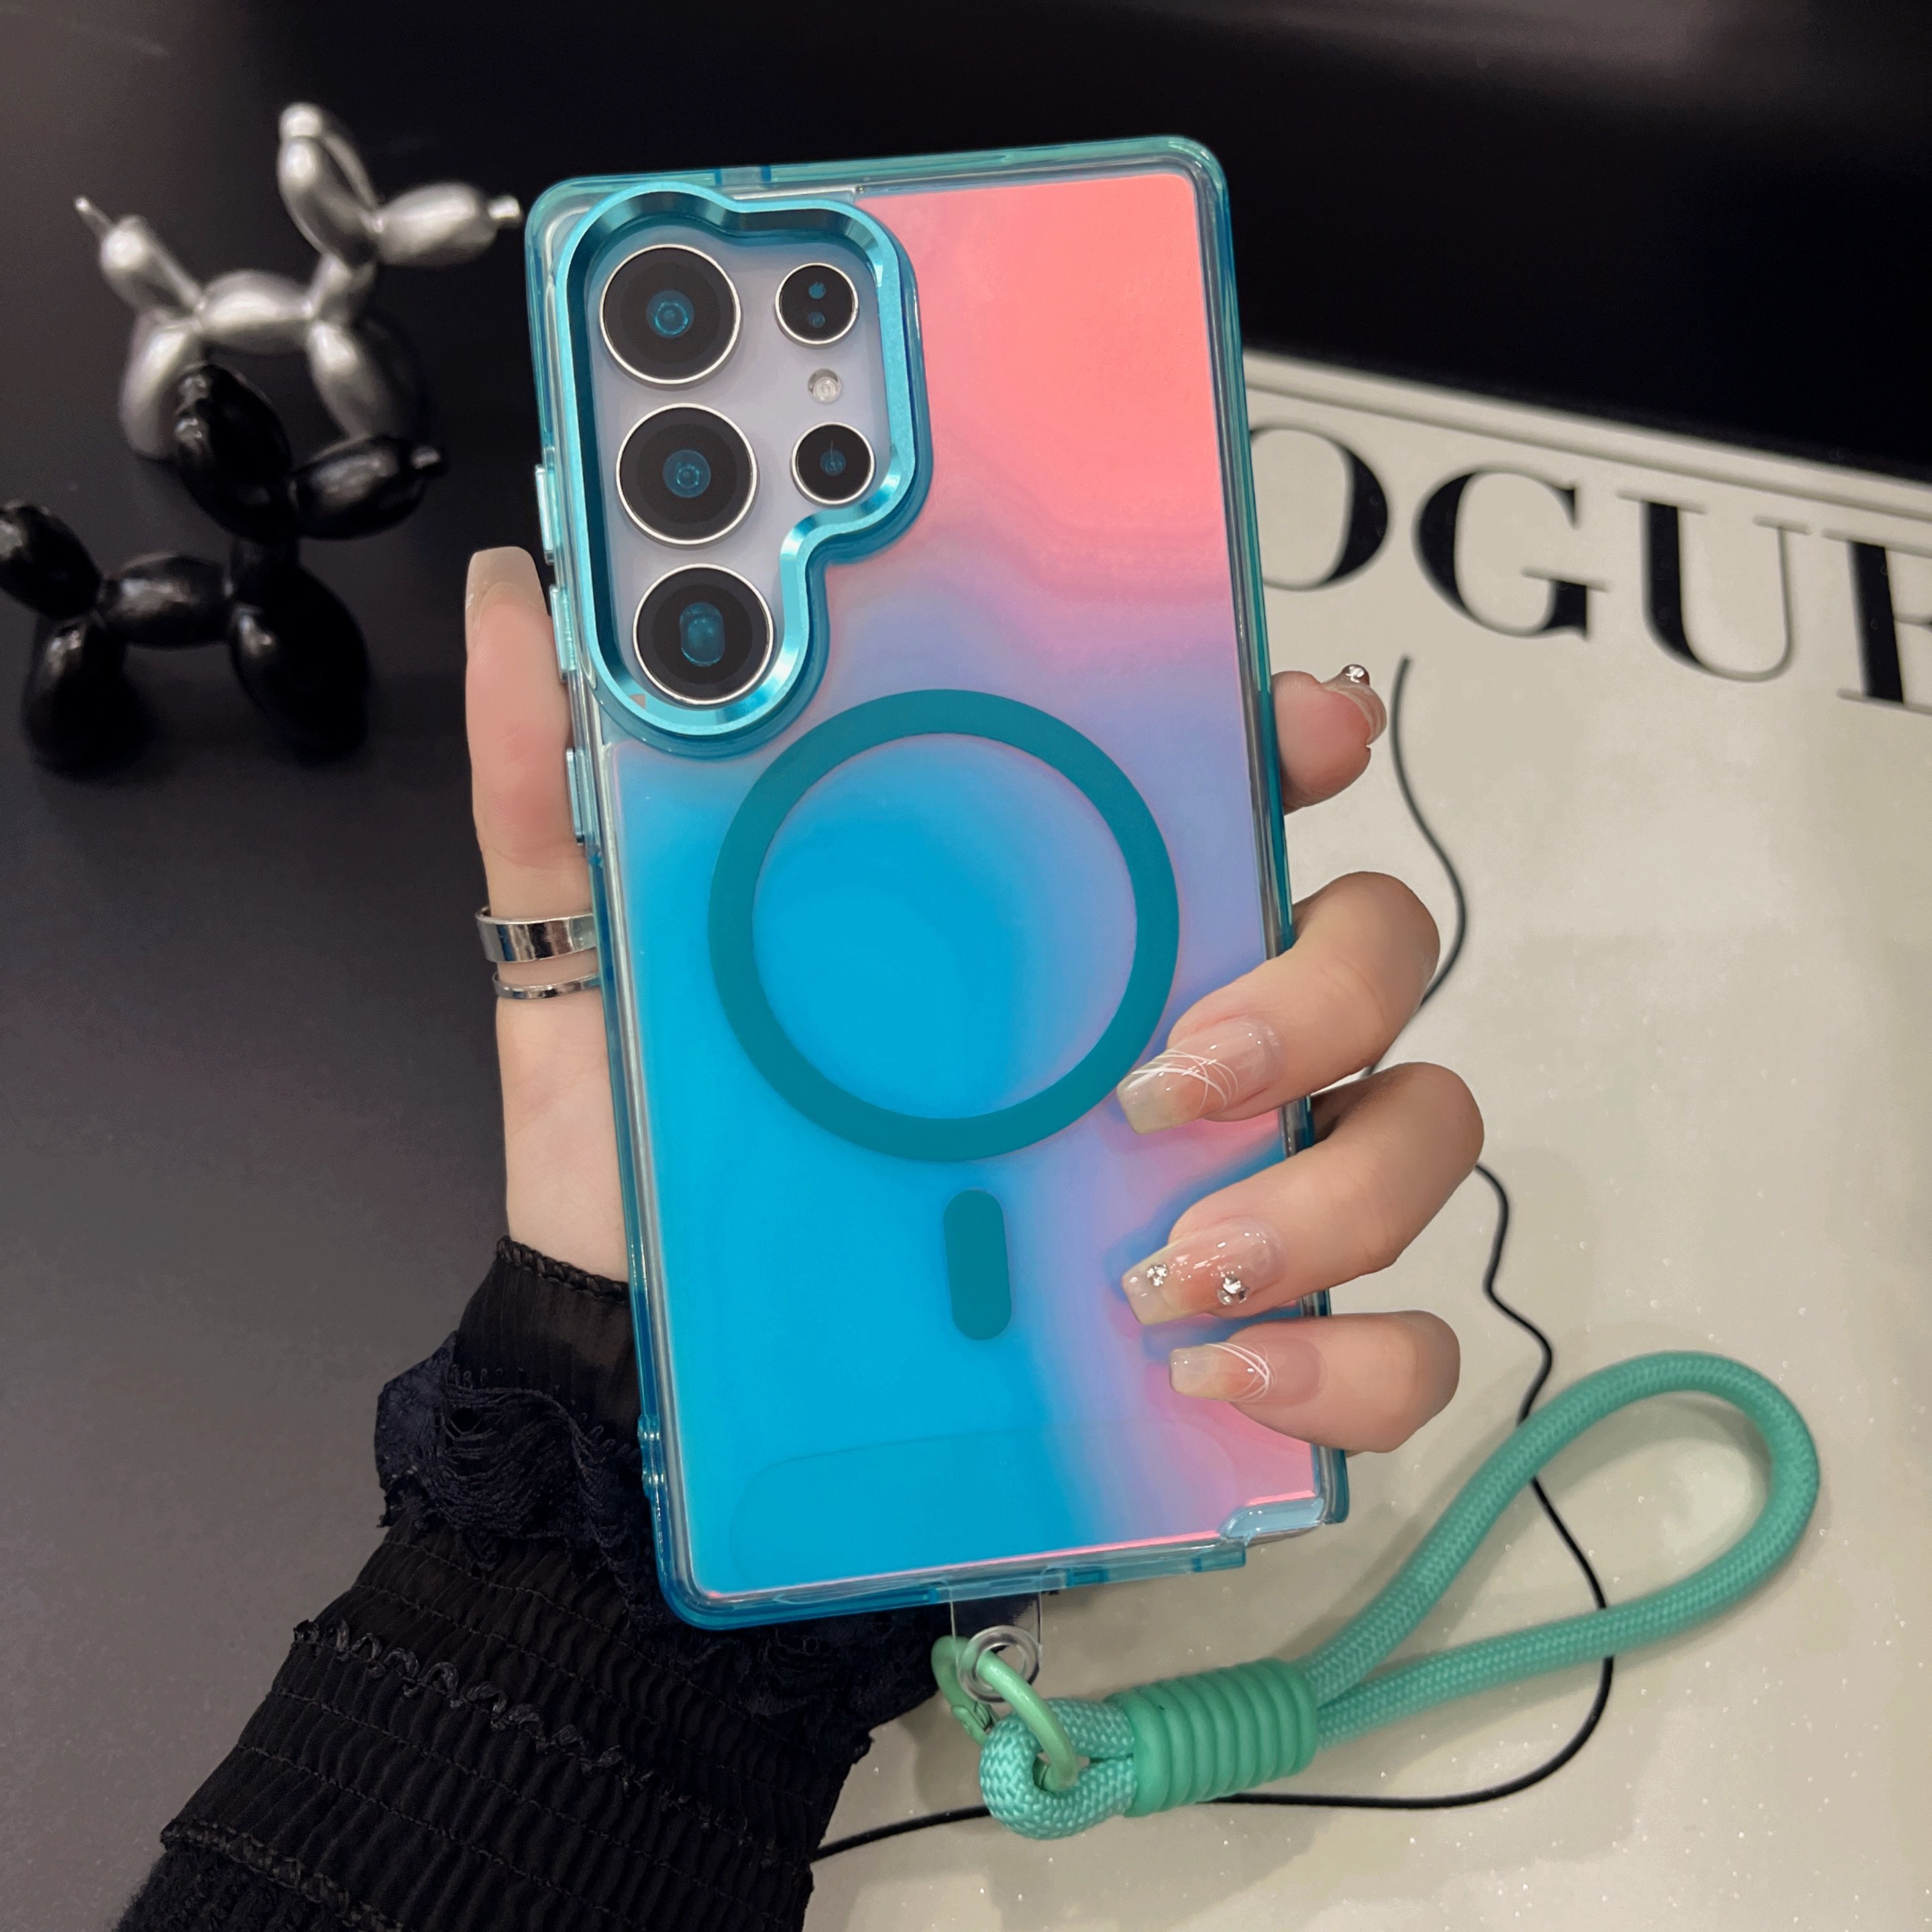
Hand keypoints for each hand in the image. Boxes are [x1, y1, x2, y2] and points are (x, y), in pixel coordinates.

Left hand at [467, 549, 1476, 1447]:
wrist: (649, 1372)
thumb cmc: (663, 1151)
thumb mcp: (599, 964)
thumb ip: (561, 788)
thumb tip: (531, 600)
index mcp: (1061, 925)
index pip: (1230, 792)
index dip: (1295, 736)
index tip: (1302, 727)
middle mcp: (1176, 1033)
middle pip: (1372, 949)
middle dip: (1323, 989)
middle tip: (1166, 1071)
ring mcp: (1226, 1181)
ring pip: (1412, 1129)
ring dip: (1335, 1188)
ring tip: (1169, 1256)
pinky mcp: (1238, 1335)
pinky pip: (1389, 1345)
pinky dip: (1345, 1358)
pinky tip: (1217, 1366)